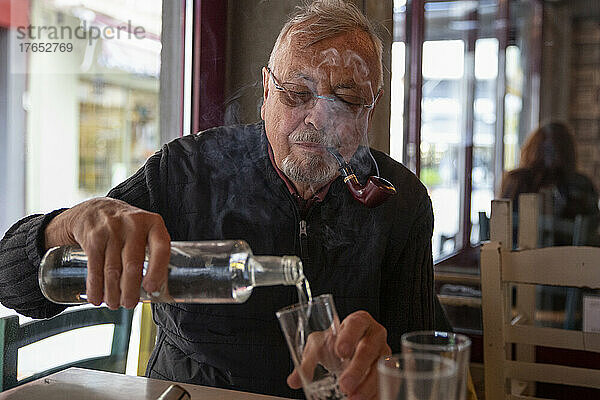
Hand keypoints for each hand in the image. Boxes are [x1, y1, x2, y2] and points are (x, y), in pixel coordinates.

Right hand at [44, 197, 170, 308]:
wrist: (95, 209)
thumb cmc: (127, 228)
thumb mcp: (144, 231)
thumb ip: (152, 253)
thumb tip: (158, 291)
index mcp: (153, 223)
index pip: (161, 247)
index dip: (158, 270)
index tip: (151, 289)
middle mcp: (133, 224)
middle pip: (133, 263)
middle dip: (130, 289)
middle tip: (129, 305)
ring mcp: (111, 229)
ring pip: (112, 269)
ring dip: (112, 292)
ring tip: (114, 305)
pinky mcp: (93, 237)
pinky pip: (94, 267)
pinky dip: (95, 287)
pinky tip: (96, 298)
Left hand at [287, 310, 390, 399]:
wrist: (349, 348)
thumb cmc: (336, 341)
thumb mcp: (319, 345)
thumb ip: (308, 360)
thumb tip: (294, 380)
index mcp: (358, 321)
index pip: (356, 323)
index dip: (349, 336)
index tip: (340, 351)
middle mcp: (374, 335)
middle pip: (369, 349)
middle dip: (357, 368)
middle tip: (344, 384)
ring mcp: (384, 352)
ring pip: (379, 368)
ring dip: (367, 385)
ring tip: (353, 398)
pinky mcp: (388, 370)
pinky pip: (385, 382)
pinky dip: (376, 393)